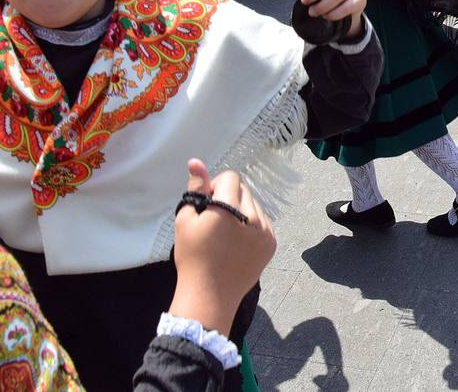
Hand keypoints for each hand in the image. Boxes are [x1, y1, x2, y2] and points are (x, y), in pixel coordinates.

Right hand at [168, 160, 275, 333]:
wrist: (209, 295)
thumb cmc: (192, 257)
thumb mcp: (186, 221)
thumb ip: (196, 189)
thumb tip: (196, 162)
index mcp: (228, 209)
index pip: (230, 178)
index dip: (215, 186)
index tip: (207, 205)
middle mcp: (252, 216)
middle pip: (244, 190)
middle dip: (229, 197)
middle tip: (215, 220)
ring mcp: (266, 231)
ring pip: (255, 205)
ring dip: (242, 210)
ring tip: (226, 233)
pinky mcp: (272, 243)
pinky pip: (263, 222)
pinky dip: (252, 225)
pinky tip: (237, 243)